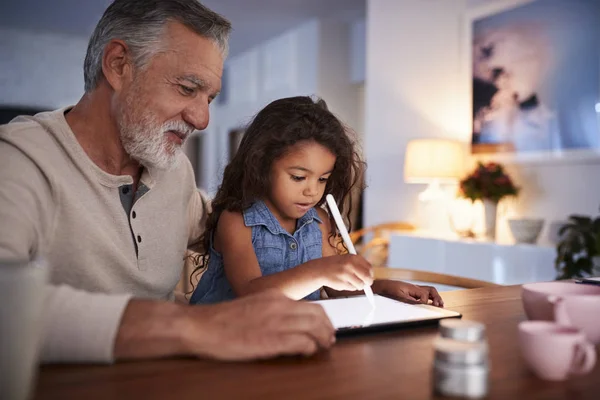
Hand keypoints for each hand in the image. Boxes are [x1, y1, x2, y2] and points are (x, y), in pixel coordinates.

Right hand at [186, 290, 335, 359]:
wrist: (200, 326)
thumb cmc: (222, 320)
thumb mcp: (252, 306)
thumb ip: (271, 310)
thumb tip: (288, 322)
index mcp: (275, 297)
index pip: (311, 306)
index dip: (322, 320)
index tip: (325, 329)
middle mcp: (279, 306)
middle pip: (318, 316)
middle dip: (327, 329)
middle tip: (329, 340)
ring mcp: (276, 323)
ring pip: (314, 328)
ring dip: (323, 340)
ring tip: (323, 348)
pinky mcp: (270, 340)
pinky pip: (302, 343)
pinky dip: (309, 348)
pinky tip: (307, 353)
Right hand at [317, 254, 373, 291]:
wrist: (320, 269)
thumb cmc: (334, 265)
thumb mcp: (347, 260)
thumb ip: (358, 266)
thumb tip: (370, 277)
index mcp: (353, 257)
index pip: (369, 268)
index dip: (370, 274)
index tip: (369, 277)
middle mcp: (350, 264)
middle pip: (368, 277)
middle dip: (368, 282)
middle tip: (365, 284)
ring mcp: (346, 274)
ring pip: (360, 285)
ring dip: (357, 285)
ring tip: (349, 281)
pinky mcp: (342, 282)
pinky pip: (352, 288)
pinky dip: (350, 287)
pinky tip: (343, 282)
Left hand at [373, 280, 443, 306]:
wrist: (383, 286)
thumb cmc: (390, 290)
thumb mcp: (400, 297)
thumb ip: (411, 301)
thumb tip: (422, 304)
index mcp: (413, 288)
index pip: (425, 295)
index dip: (425, 302)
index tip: (422, 306)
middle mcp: (416, 287)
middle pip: (431, 290)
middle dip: (437, 297)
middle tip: (439, 305)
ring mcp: (414, 289)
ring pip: (429, 291)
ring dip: (435, 297)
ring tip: (440, 305)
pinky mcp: (412, 291)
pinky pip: (424, 293)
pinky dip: (430, 298)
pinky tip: (431, 304)